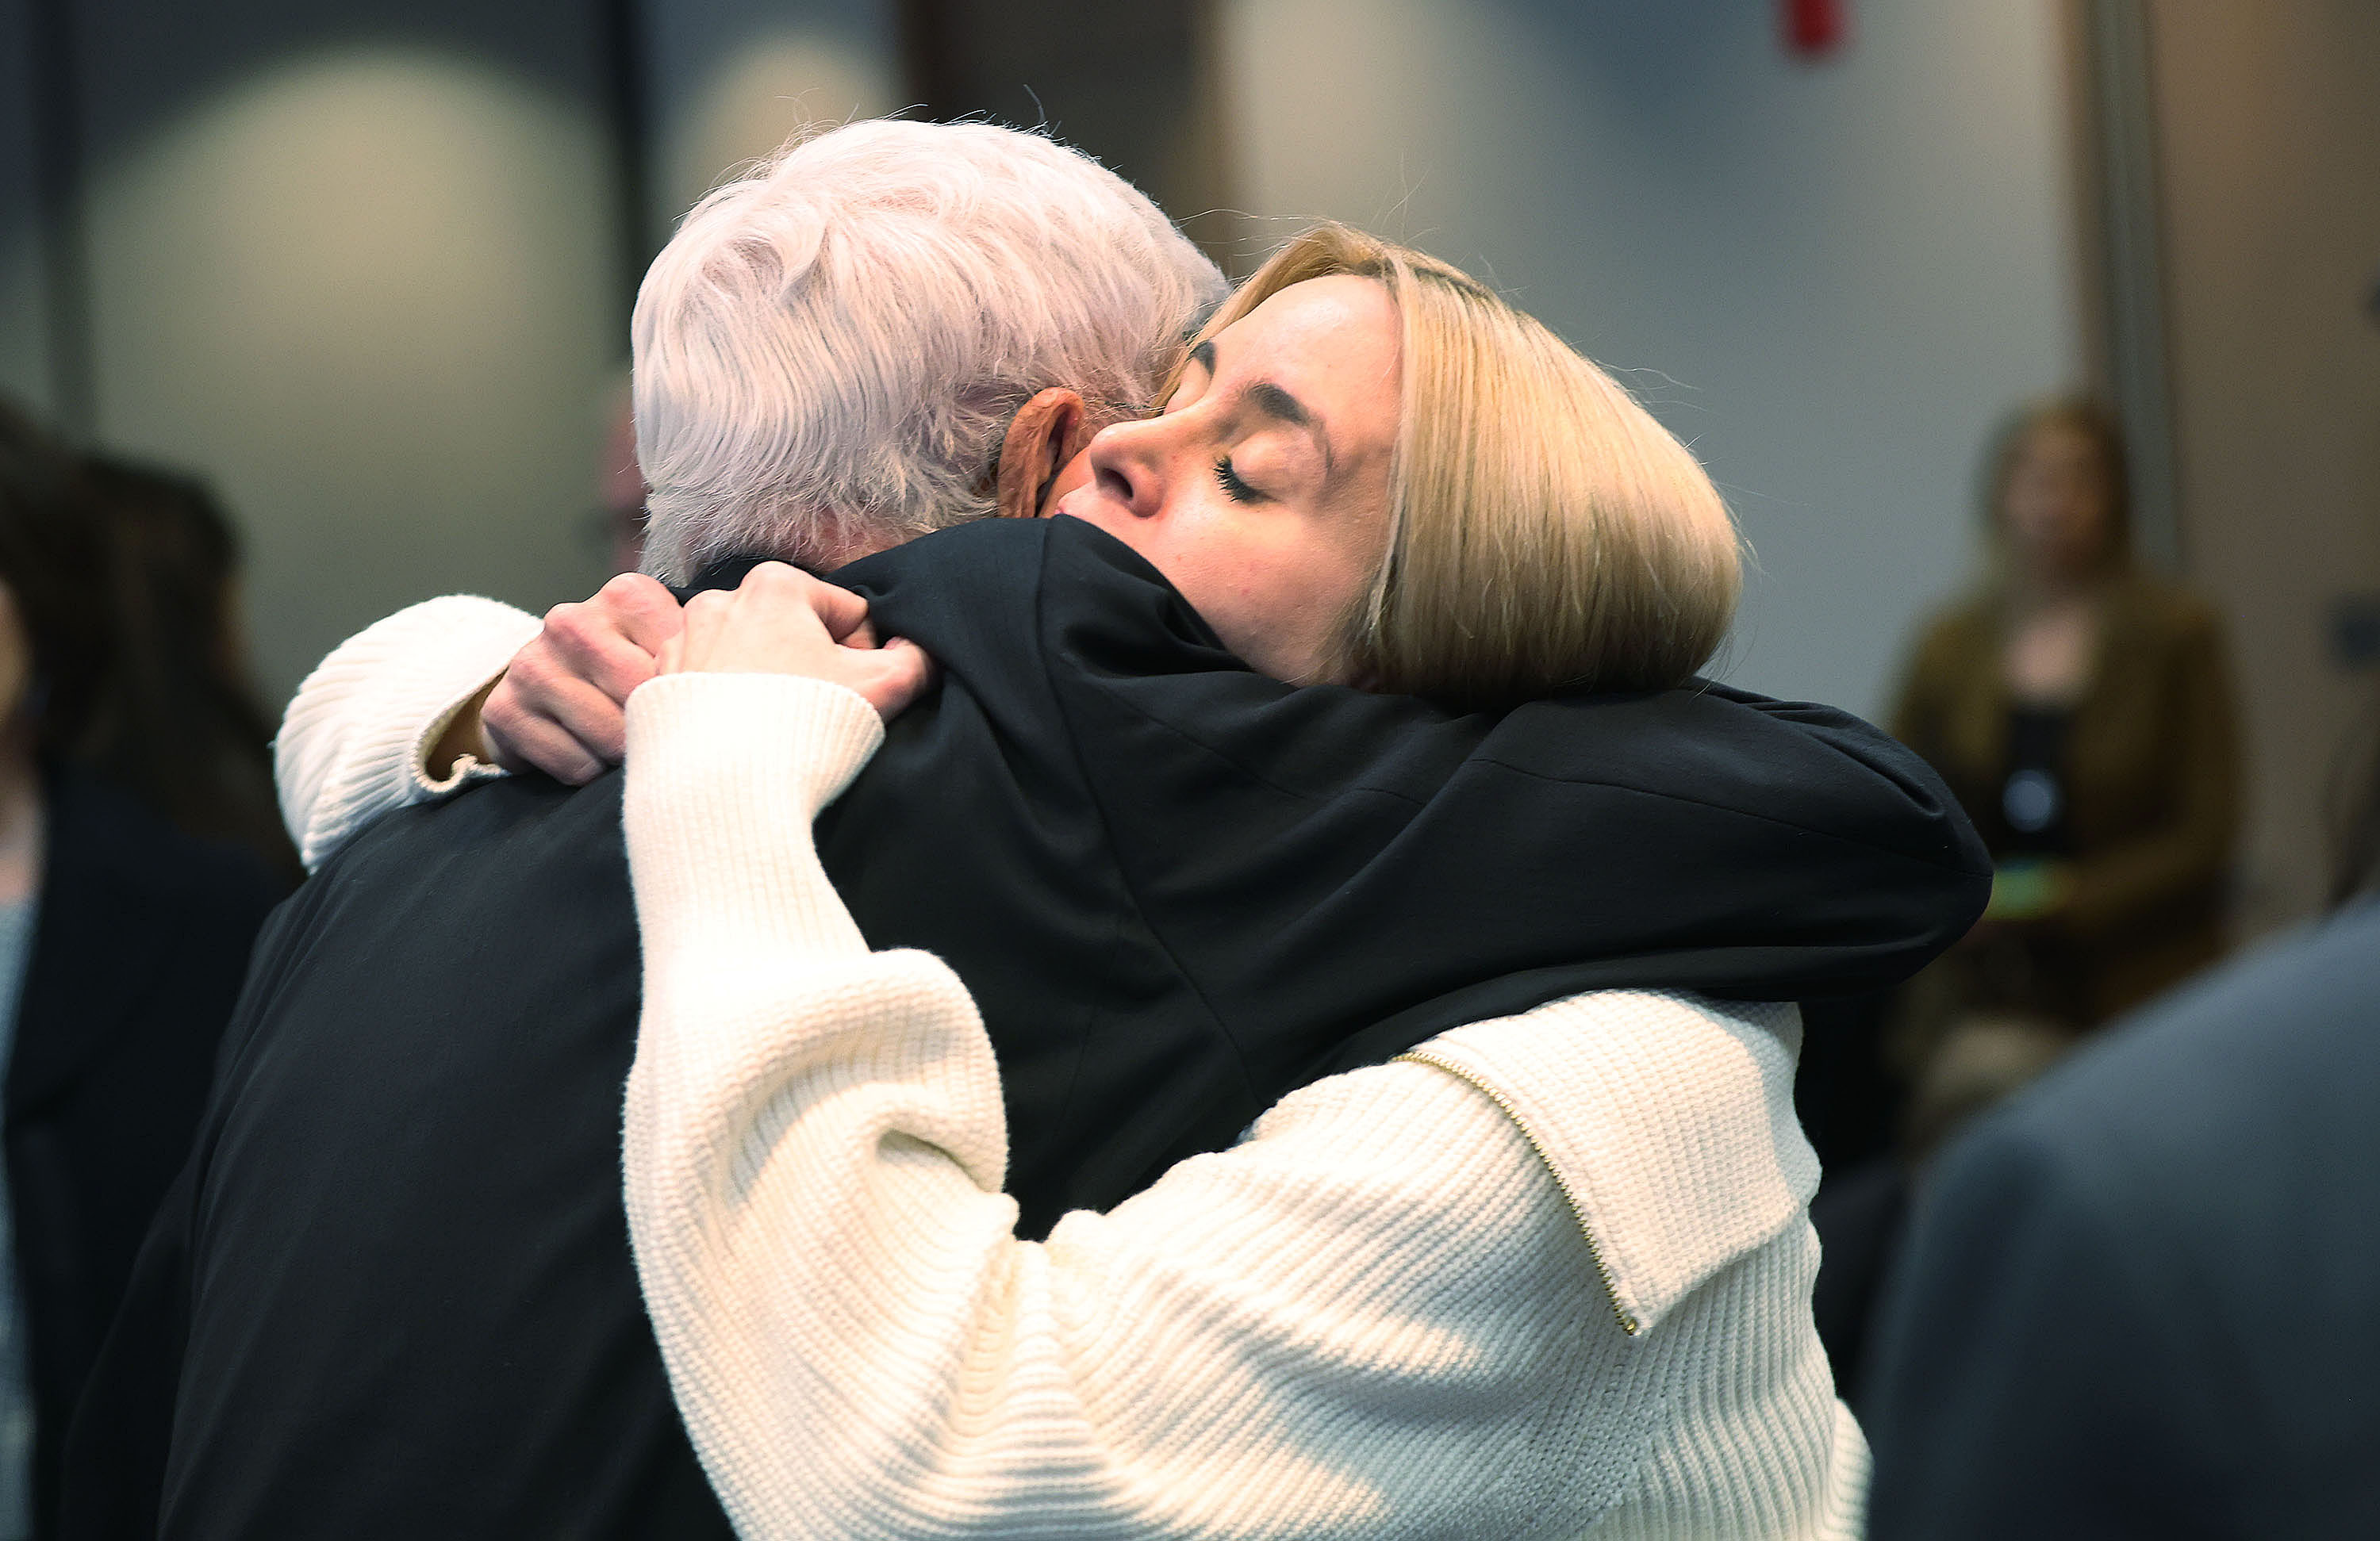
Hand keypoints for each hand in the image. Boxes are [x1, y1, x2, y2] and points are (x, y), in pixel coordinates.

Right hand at [483, 573, 685, 783]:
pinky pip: (573, 764)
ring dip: (624, 756)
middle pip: (643, 698)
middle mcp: (573, 620)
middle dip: (659, 728)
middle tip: (663, 737)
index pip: (682, 655)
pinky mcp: (505, 709)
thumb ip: (703, 652)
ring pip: (610, 737)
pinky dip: (589, 773)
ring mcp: (533, 663)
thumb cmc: (626, 672)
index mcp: (627, 595)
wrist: (542, 694)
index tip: (696, 704)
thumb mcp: (667, 648)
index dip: (695, 693)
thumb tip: (747, 687)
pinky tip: (588, 755)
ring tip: (624, 747)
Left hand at [657, 563, 934, 722]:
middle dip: (812, 667)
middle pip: (794, 632)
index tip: (853, 694)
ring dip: (770, 685)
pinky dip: (729, 707)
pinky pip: (710, 687)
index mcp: (774, 585)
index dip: (863, 657)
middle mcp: (719, 601)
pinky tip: (742, 740)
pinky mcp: (658, 685)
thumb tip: (915, 652)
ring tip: (777, 731)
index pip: (846, 614)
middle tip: (819, 715)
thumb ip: (916, 658)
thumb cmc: (805, 728)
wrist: (723, 791)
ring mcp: (682, 643)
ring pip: (751, 658)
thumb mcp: (886, 688)